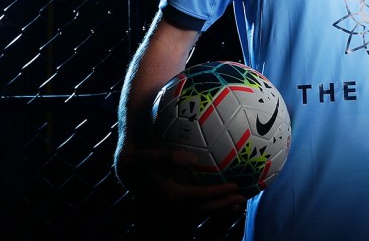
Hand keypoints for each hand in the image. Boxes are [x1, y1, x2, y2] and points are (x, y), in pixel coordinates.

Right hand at [116, 145, 246, 215]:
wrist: (126, 170)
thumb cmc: (138, 159)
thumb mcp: (146, 156)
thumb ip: (167, 157)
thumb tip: (192, 159)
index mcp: (169, 195)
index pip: (199, 196)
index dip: (218, 193)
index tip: (234, 186)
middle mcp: (173, 204)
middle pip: (203, 208)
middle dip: (223, 205)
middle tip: (242, 197)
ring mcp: (174, 206)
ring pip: (201, 211)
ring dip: (220, 209)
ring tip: (238, 204)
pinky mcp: (175, 202)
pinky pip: (197, 207)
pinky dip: (212, 205)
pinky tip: (224, 200)